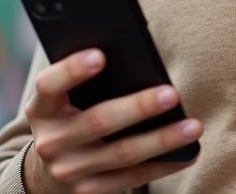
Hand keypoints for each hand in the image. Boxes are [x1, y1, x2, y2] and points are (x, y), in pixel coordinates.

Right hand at [22, 50, 202, 193]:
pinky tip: (188, 152)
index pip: (49, 86)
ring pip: (122, 154)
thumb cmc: (71, 115)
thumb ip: (87, 81)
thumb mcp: (66, 99)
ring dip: (162, 140)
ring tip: (193, 126)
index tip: (100, 55)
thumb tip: (138, 59)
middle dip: (138, 107)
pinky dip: (164, 165)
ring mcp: (69, 170)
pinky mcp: (90, 191)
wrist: (51, 170)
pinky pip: (133, 178)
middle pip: (98, 121)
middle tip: (172, 94)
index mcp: (42, 109)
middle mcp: (51, 141)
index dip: (71, 71)